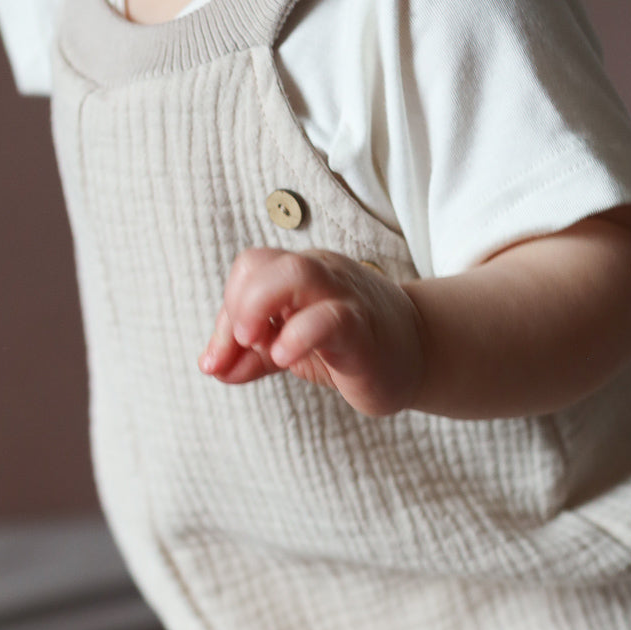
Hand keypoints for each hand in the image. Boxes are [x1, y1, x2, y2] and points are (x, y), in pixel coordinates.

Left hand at [199, 248, 424, 416]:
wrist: (418, 355)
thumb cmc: (348, 346)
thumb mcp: (290, 347)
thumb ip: (251, 356)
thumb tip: (212, 368)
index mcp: (296, 275)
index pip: (248, 272)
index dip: (227, 313)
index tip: (219, 361)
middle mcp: (318, 276)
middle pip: (262, 262)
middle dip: (236, 304)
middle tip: (239, 343)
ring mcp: (343, 298)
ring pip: (296, 274)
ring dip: (258, 306)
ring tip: (254, 343)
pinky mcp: (362, 331)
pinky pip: (330, 318)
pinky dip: (299, 335)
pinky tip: (284, 358)